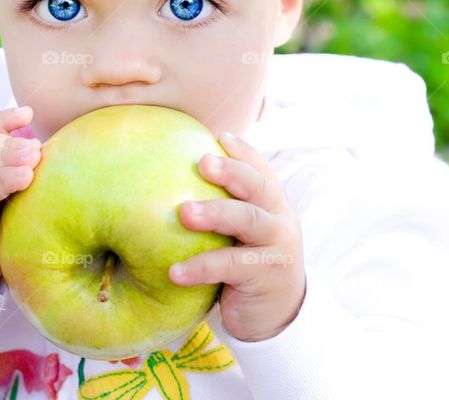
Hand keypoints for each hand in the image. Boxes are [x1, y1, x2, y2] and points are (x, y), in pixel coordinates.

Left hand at [168, 132, 305, 341]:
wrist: (278, 313)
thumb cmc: (246, 262)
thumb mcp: (241, 230)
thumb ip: (223, 204)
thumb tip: (169, 176)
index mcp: (271, 202)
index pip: (260, 168)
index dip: (242, 151)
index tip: (218, 135)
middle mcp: (279, 217)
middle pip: (258, 186)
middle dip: (231, 171)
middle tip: (203, 163)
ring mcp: (277, 245)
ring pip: (248, 220)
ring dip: (215, 213)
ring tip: (184, 213)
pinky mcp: (266, 274)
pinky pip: (230, 266)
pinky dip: (201, 266)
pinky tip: (174, 271)